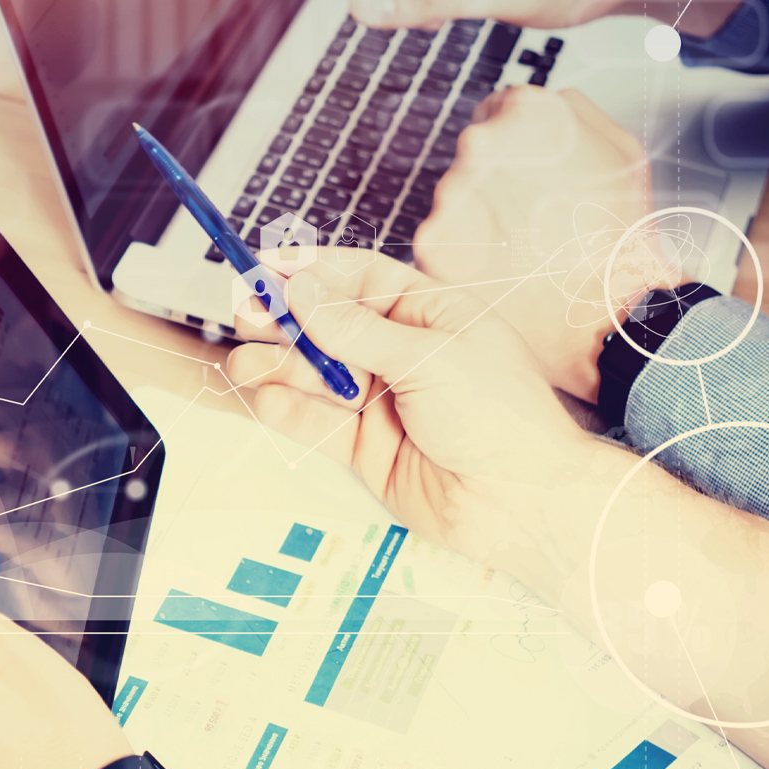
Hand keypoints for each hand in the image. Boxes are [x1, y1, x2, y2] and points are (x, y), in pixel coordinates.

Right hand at [226, 247, 591, 563]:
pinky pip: (317, 422)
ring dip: (277, 367)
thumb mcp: (429, 358)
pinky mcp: (364, 446)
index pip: (360, 278)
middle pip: (328, 325)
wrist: (522, 501)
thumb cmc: (499, 416)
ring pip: (315, 374)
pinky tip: (267, 400)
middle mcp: (400, 352)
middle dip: (285, 320)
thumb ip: (356, 330)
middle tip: (246, 315)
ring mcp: (380, 399)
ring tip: (245, 365)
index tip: (268, 267)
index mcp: (429, 313)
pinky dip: (289, 411)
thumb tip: (301, 290)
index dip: (313, 271)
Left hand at [412, 87, 686, 402]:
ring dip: (478, 219)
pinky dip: (462, 256)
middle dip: (497, 182)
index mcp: (528, 112)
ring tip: (521, 250)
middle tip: (533, 219)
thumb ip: (578, 112)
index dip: (518, 146)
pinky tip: (499, 271)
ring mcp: (451, 192)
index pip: (499, 109)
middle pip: (475, 154)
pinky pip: (440, 240)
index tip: (530, 175)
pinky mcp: (431, 241)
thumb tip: (550, 99)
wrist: (604, 317)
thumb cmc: (620, 240)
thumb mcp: (625, 154)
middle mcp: (481, 143)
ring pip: (456, 197)